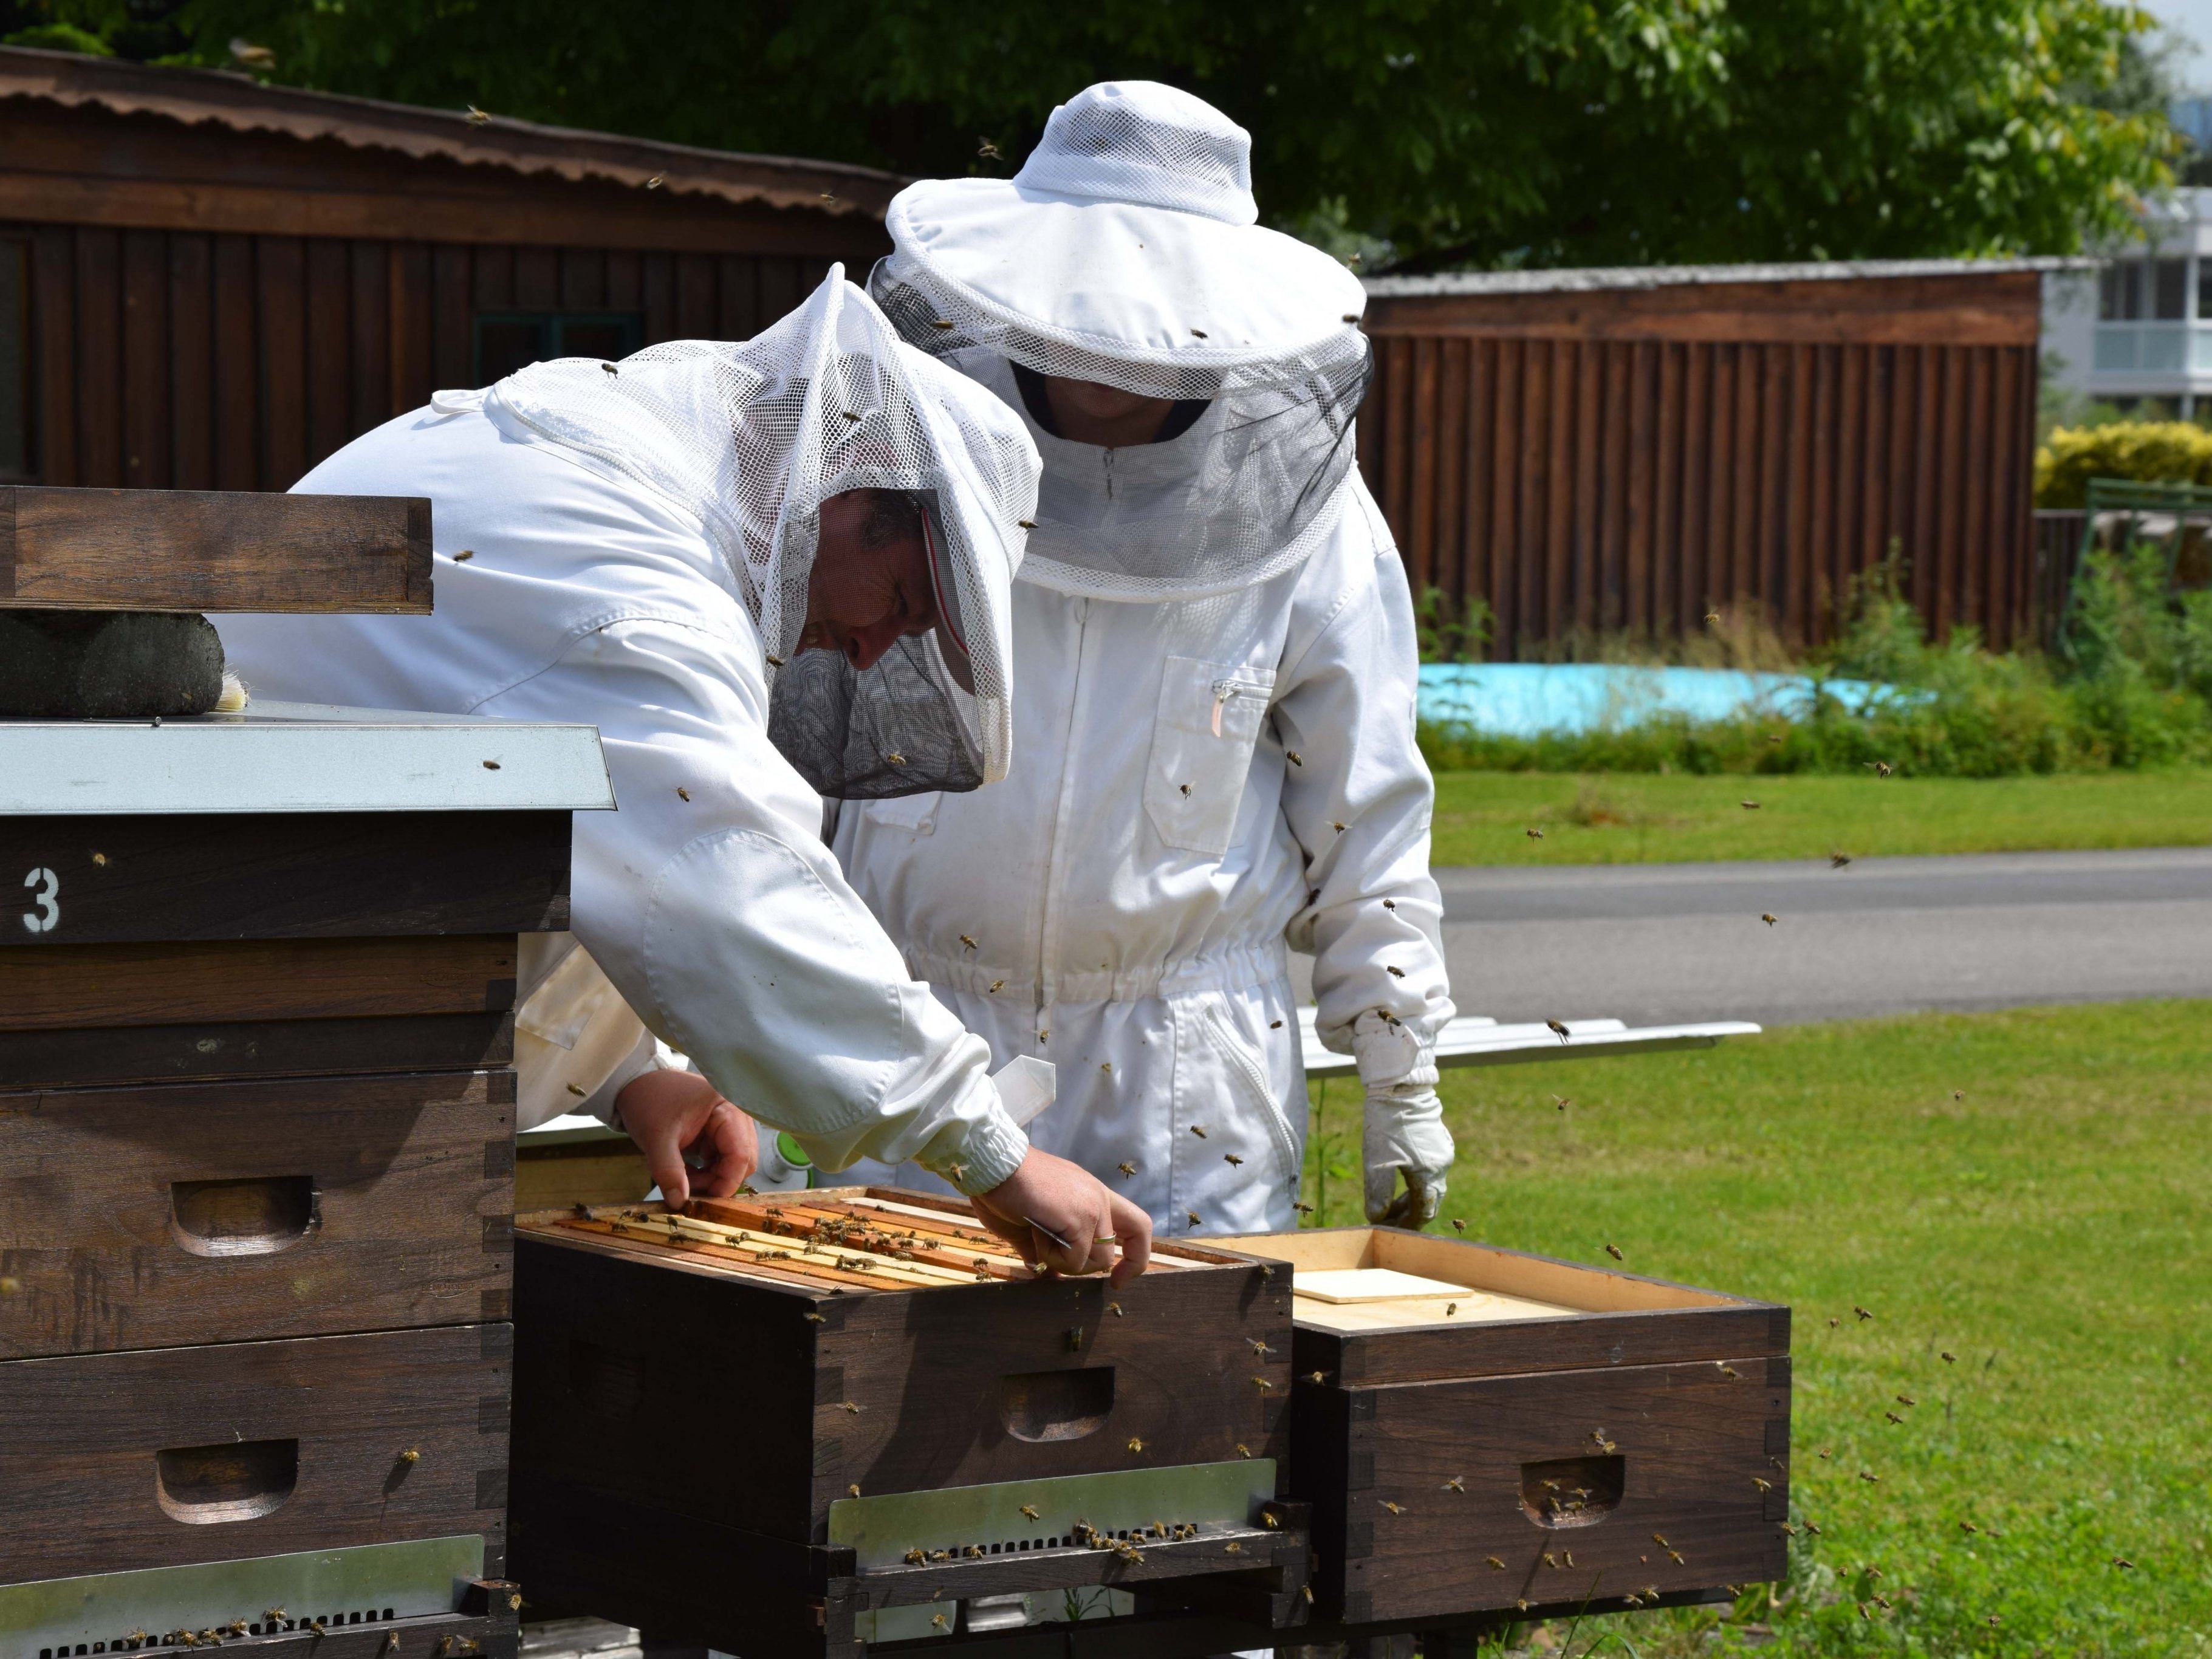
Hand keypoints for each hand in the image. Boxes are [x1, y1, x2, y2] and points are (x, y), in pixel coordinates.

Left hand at [614, 1069, 757, 1204]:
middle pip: (743, 1160)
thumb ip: (669, 1171)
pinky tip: (685, 1171)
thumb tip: (679, 1202)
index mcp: (727, 1108)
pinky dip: (706, 1171)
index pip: (741, 1153)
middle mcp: (736, 1114)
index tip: (704, 1201)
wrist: (634, 1084)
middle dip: (719, 1180)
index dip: (727, 1182)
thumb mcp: (656, 1137)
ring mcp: (728, 1123)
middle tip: (689, 1189)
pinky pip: (721, 1159)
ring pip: (733, 1162)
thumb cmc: (648, 1101)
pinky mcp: (717, 1132)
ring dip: (711, 1178)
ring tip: (682, 1178)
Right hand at [973, 1147, 1153, 1285]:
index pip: (1137, 1226)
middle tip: (1062, 1268)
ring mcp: (1093, 1207)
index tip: (1117, 1280)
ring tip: (1037, 1235)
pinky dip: (1050, 1257)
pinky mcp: (1080, 1218)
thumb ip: (1048, 1250)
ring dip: (1063, 1261)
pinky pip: (1074, 1260)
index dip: (1135, 1257)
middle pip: (1122, 1246)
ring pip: (1097, 1261)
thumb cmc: (1005, 1190)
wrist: (991, 1166)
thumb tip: (1050, 1277)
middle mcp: (1100, 1198)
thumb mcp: (1033, 1226)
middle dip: (1093, 1268)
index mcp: (1092, 1195)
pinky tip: (1033, 1230)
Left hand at [1363, 1086, 1452, 1227]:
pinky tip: (1400, 1178)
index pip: (1423, 1212)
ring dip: (1411, 1198)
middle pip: (1429, 1201)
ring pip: (1430, 1185)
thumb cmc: (1387, 1122)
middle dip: (1408, 1214)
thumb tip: (1376, 1219)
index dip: (1407, 1226)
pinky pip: (1430, 1170)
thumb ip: (1378, 1193)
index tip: (1390, 1231)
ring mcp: (1443, 1151)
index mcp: (1429, 1173)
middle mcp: (1442, 1164)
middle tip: (1387, 1220)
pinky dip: (1416, 1181)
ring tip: (1390, 1203)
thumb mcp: (1376, 1161)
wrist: (1400, 1085)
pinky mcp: (1439, 1140)